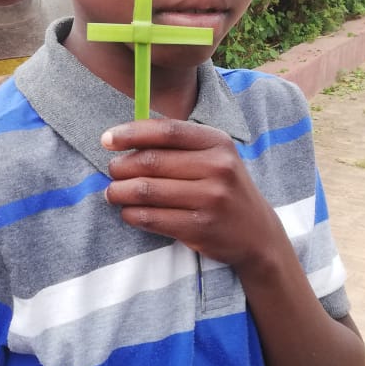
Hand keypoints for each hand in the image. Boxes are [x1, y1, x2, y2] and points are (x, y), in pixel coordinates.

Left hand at [102, 119, 278, 267]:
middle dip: (122, 166)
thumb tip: (124, 139)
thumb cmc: (224, 188)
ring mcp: (211, 199)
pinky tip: (128, 212)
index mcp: (218, 143)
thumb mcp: (214, 157)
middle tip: (112, 171)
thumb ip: (178, 145)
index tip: (106, 139)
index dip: (131, 133)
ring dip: (120, 191)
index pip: (166, 131)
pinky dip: (132, 214)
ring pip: (148, 191)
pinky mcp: (201, 228)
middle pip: (152, 161)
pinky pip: (153, 218)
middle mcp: (218, 168)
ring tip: (113, 193)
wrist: (257, 234)